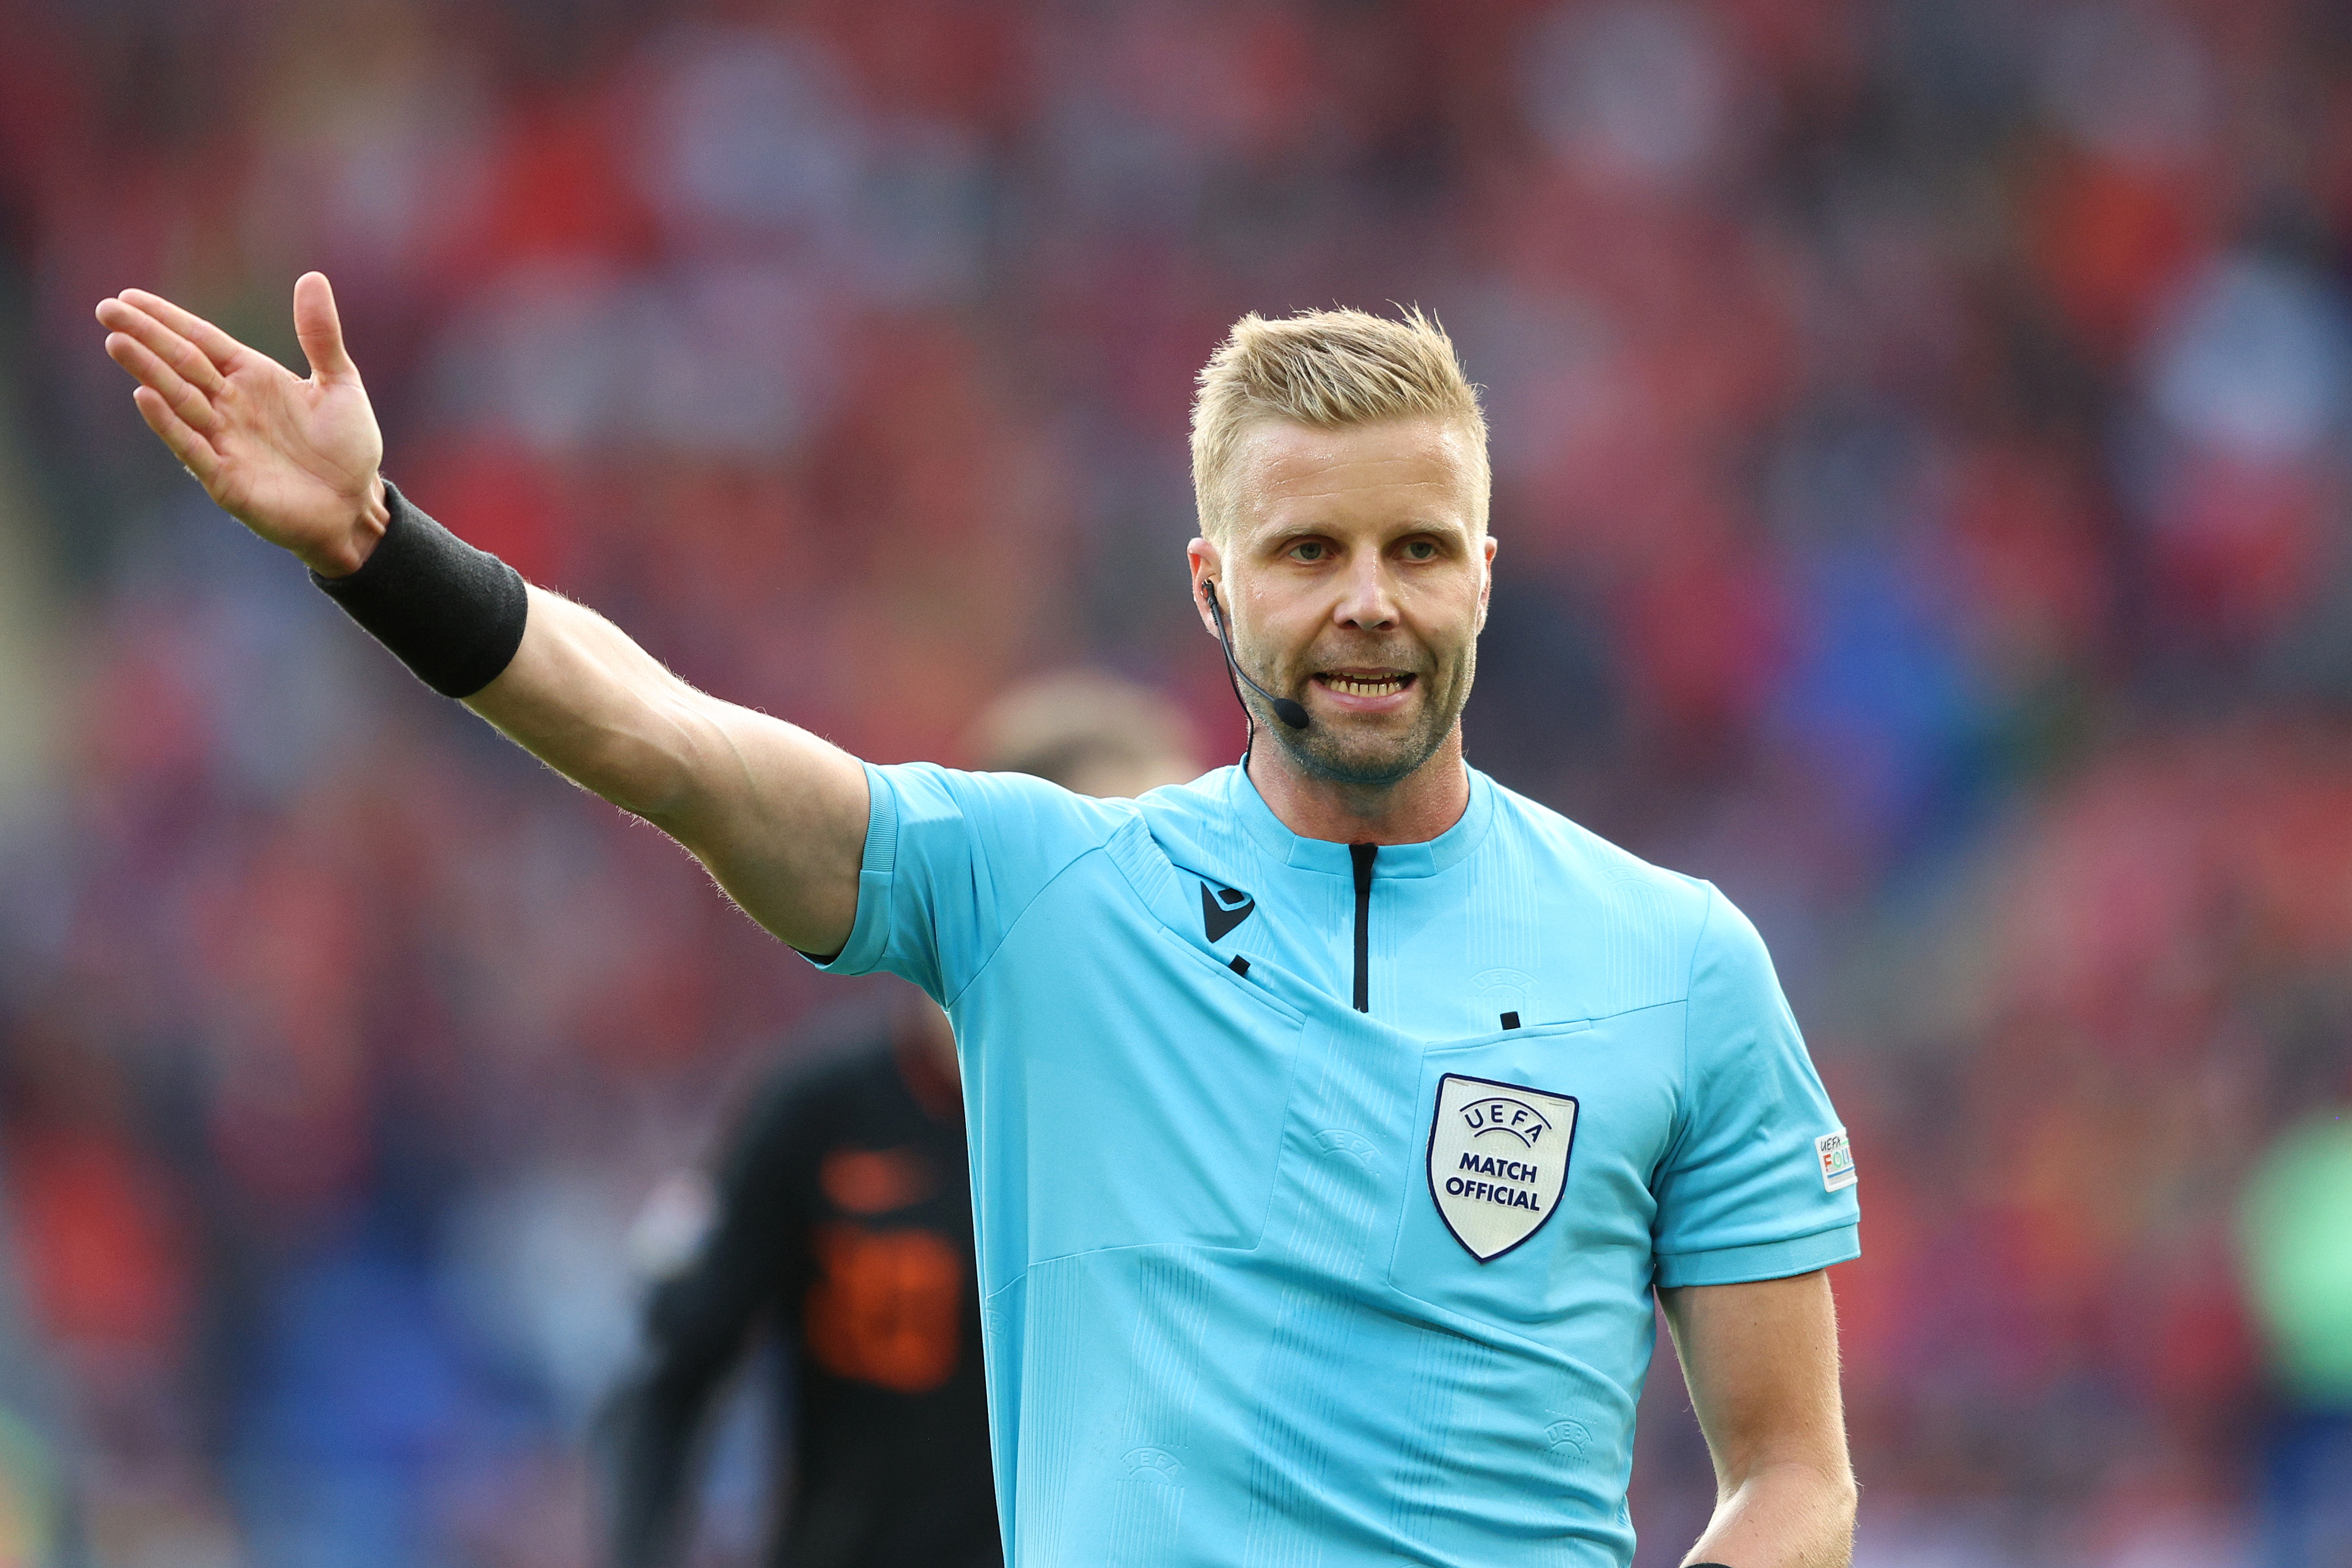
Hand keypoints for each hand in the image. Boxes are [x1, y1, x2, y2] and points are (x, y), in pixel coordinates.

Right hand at [97, 272, 388, 576]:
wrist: (357, 507)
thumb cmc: (348, 449)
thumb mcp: (341, 384)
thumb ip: (320, 336)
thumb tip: (312, 277)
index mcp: (253, 378)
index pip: (201, 341)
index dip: (167, 319)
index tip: (129, 297)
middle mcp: (231, 405)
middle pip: (181, 364)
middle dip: (145, 336)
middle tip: (106, 309)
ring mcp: (224, 440)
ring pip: (179, 399)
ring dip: (149, 371)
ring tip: (117, 342)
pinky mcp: (225, 478)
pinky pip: (192, 445)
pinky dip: (168, 423)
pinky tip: (144, 396)